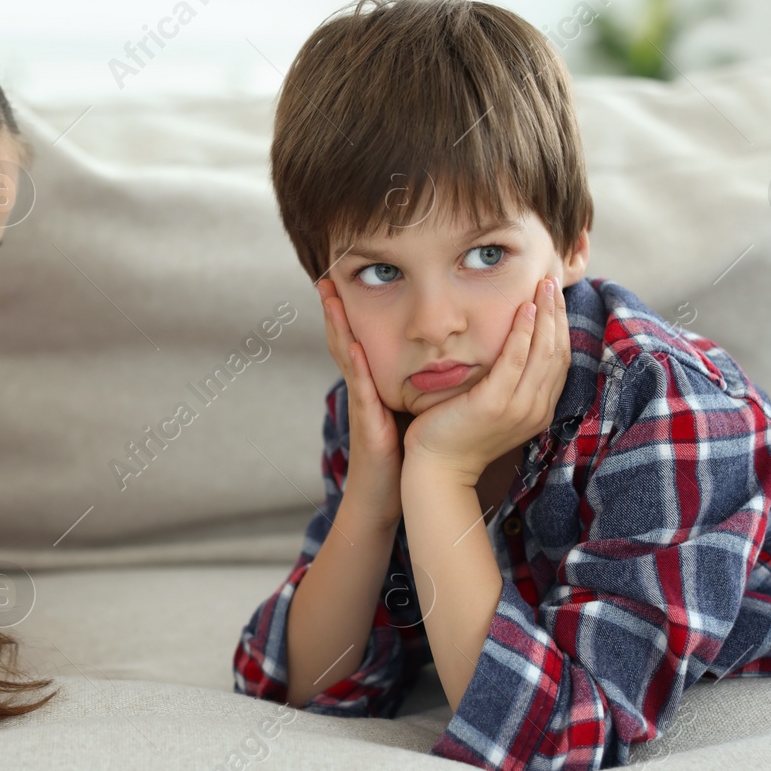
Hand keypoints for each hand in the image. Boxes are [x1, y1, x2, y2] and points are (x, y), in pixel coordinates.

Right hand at [317, 278, 402, 527]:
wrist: (394, 494)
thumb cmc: (407, 454)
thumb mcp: (413, 410)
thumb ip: (420, 384)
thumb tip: (445, 358)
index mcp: (377, 383)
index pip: (364, 339)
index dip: (354, 311)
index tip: (346, 280)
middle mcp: (365, 387)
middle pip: (346, 339)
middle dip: (335, 308)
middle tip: (326, 276)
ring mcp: (362, 401)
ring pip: (346, 354)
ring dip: (335, 324)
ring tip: (327, 295)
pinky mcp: (367, 418)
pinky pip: (360, 385)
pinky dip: (354, 362)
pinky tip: (351, 343)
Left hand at [402, 275, 570, 483]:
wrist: (437, 467)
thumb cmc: (458, 433)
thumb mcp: (494, 407)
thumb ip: (510, 383)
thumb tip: (515, 348)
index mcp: (539, 410)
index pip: (560, 360)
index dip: (561, 326)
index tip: (555, 298)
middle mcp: (536, 409)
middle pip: (557, 351)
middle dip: (557, 313)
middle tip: (551, 280)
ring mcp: (518, 408)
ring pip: (542, 352)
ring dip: (545, 315)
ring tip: (542, 286)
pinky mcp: (495, 405)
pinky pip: (515, 361)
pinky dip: (523, 333)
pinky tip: (524, 310)